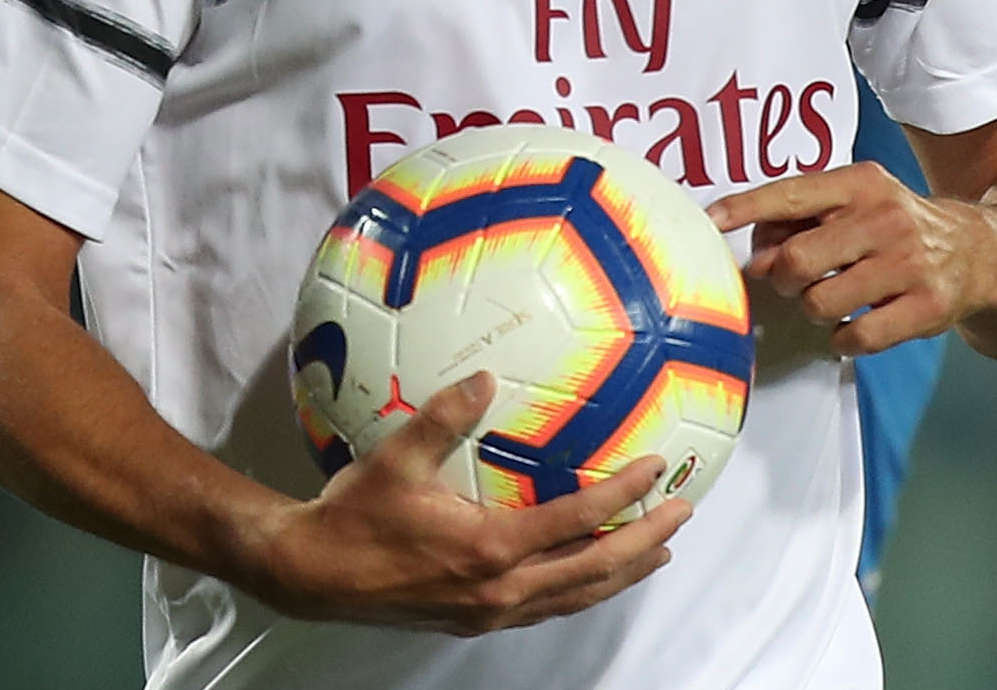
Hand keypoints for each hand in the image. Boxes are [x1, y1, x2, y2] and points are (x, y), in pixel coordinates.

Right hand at [248, 372, 689, 634]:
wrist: (312, 575)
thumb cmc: (355, 513)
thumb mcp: (397, 457)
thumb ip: (446, 415)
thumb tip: (486, 377)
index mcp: (490, 549)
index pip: (578, 522)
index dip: (623, 494)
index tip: (657, 469)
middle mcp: (500, 590)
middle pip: (594, 569)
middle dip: (645, 540)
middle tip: (683, 513)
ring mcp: (490, 611)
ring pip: (576, 597)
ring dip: (622, 572)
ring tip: (658, 549)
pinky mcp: (476, 620)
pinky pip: (547, 608)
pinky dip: (582, 590)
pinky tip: (593, 575)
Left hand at [709, 162, 996, 356]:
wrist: (977, 251)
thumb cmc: (895, 226)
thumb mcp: (855, 203)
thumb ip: (800, 220)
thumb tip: (753, 257)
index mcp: (860, 184)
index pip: (791, 194)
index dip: (746, 208)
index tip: (711, 220)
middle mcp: (885, 218)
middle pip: (796, 259)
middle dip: (781, 278)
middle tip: (792, 280)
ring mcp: (908, 263)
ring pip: (820, 303)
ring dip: (814, 308)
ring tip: (833, 297)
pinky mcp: (926, 306)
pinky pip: (857, 338)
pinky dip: (844, 339)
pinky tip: (856, 324)